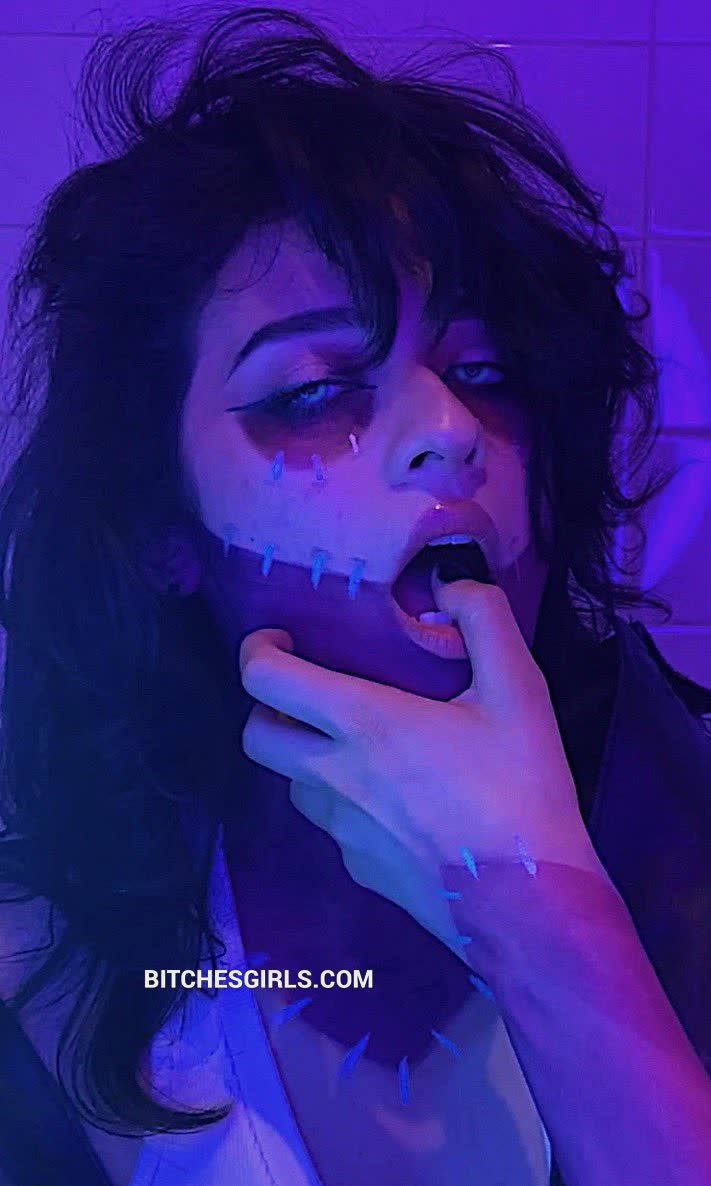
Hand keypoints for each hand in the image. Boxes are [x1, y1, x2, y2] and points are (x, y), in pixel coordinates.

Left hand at [239, 578, 605, 951]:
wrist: (528, 904)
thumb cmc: (522, 789)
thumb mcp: (520, 690)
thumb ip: (483, 620)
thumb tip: (447, 584)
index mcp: (363, 723)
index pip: (266, 679)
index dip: (256, 650)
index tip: (277, 639)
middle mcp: (334, 776)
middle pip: (256, 736)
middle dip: (268, 707)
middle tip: (307, 693)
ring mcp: (340, 830)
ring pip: (291, 783)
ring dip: (304, 756)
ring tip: (353, 745)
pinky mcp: (356, 870)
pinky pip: (330, 825)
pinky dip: (342, 803)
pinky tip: (392, 801)